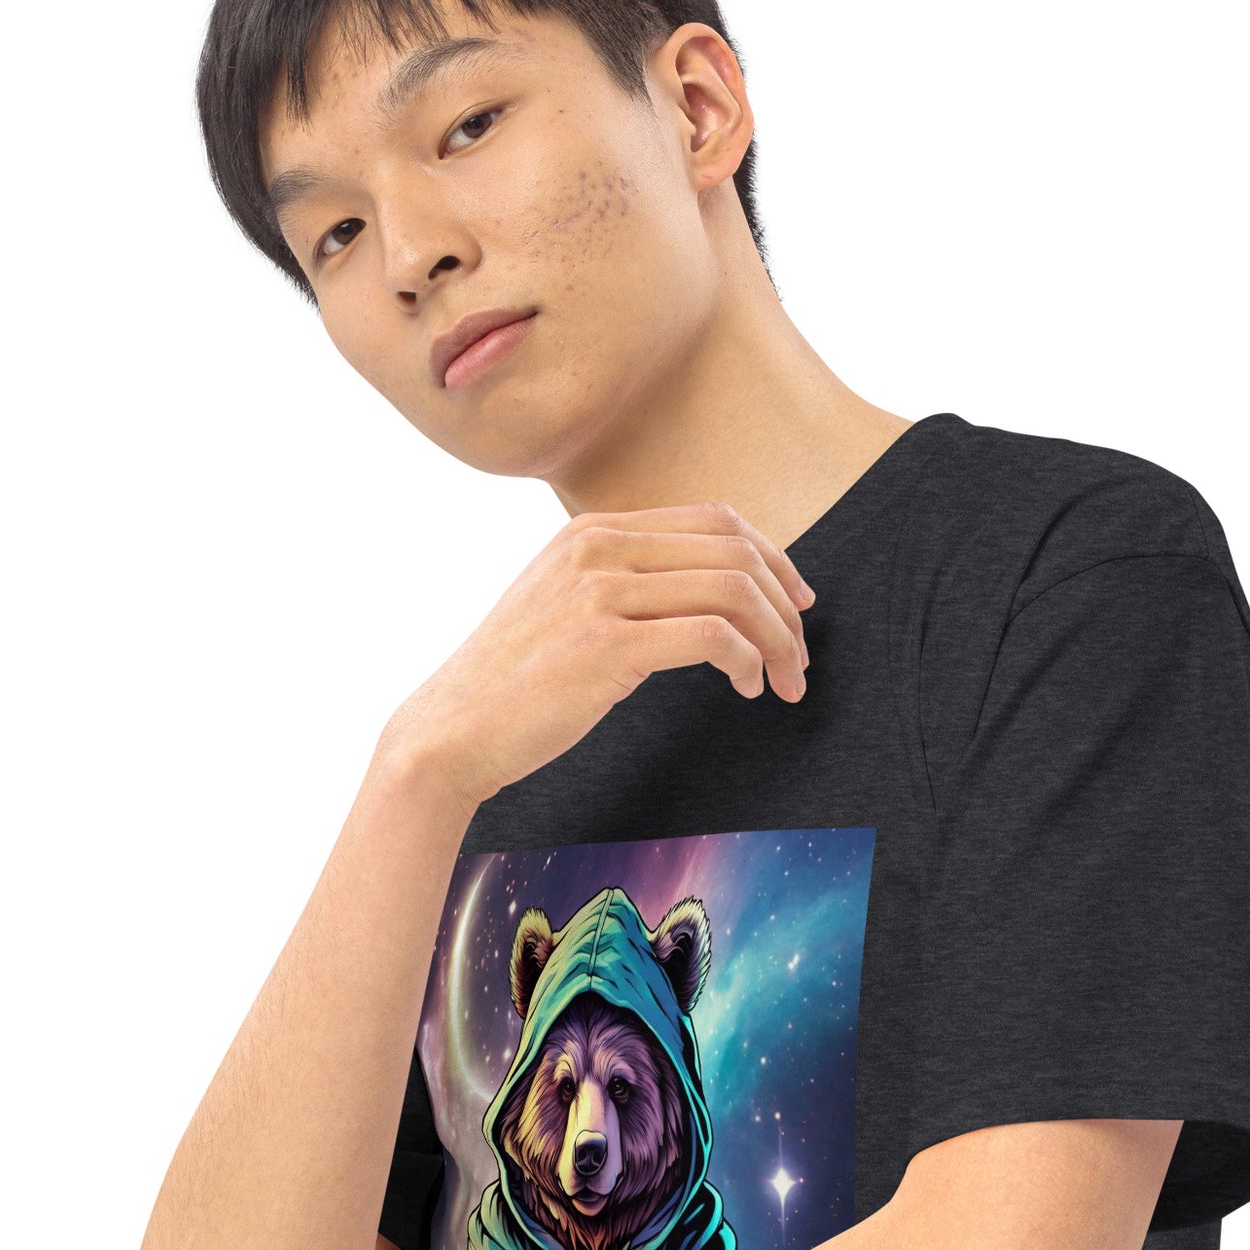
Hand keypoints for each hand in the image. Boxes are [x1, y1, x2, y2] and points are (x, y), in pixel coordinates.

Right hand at [382, 501, 815, 808]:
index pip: (715, 518)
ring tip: (785, 682)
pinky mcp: (605, 644)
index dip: (772, 557)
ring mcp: (599, 592)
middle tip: (799, 656)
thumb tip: (705, 595)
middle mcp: (597, 546)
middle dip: (786, 603)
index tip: (796, 602)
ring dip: (777, 641)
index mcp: (593, 530)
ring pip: (734, 592)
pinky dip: (747, 663)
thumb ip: (623, 584)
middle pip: (736, 549)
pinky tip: (745, 689)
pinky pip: (712, 637)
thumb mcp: (564, 605)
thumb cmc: (512, 684)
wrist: (450, 731)